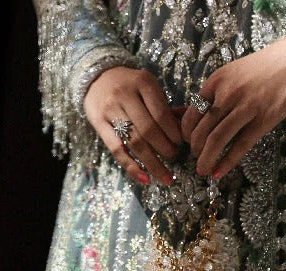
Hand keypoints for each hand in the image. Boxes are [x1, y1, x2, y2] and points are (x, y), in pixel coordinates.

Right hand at [84, 66, 185, 185]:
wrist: (97, 76)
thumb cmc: (131, 85)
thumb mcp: (149, 88)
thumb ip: (167, 107)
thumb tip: (188, 128)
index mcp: (143, 83)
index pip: (162, 115)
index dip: (174, 134)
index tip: (181, 144)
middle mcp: (125, 94)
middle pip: (149, 130)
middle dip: (165, 149)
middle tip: (174, 157)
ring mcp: (110, 109)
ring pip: (135, 142)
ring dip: (153, 164)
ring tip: (166, 178)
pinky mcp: (98, 123)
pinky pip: (117, 150)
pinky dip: (132, 167)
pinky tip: (145, 179)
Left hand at [182, 37, 285, 179]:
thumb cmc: (266, 67)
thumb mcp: (234, 73)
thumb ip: (215, 93)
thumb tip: (191, 113)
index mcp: (217, 80)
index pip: (192, 112)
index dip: (186, 133)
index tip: (188, 144)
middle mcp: (228, 93)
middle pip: (202, 129)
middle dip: (195, 150)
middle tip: (195, 159)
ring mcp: (246, 107)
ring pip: (217, 139)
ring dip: (206, 159)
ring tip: (202, 171)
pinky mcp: (264, 120)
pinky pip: (240, 146)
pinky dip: (227, 162)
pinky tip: (219, 173)